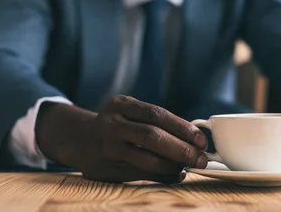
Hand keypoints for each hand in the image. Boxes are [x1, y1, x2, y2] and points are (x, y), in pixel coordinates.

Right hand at [36, 95, 207, 183]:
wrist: (79, 139)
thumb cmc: (116, 124)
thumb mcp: (128, 112)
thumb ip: (154, 121)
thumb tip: (193, 138)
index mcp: (120, 104)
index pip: (156, 114)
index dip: (181, 127)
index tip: (201, 139)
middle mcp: (110, 124)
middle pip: (152, 136)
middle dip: (181, 149)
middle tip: (201, 158)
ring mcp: (106, 148)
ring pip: (146, 159)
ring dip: (173, 165)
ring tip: (190, 166)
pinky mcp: (105, 170)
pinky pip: (140, 175)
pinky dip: (163, 176)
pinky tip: (176, 174)